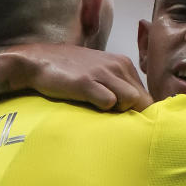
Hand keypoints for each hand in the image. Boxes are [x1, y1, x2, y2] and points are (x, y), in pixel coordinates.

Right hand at [9, 43, 152, 111]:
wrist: (39, 61)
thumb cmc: (71, 72)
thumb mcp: (100, 73)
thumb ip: (117, 87)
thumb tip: (134, 110)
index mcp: (123, 64)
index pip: (147, 94)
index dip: (142, 112)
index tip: (132, 123)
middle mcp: (118, 66)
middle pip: (143, 99)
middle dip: (135, 115)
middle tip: (118, 125)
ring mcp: (103, 73)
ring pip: (131, 99)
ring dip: (120, 111)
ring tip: (103, 114)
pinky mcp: (87, 82)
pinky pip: (109, 102)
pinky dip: (104, 109)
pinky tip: (91, 109)